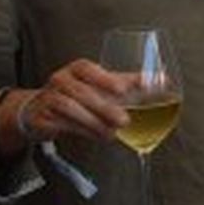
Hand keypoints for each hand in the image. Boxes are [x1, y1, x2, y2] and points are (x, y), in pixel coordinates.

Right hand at [0, 59, 130, 151]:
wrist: (40, 110)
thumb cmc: (78, 95)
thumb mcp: (103, 86)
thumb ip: (131, 82)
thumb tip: (163, 79)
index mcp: (77, 69)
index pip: (86, 68)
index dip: (104, 78)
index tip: (123, 89)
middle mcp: (60, 80)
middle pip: (81, 92)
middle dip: (105, 108)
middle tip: (124, 121)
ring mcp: (47, 97)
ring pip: (70, 108)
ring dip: (94, 122)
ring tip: (112, 133)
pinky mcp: (40, 117)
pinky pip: (60, 124)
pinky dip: (83, 131)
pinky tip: (97, 136)